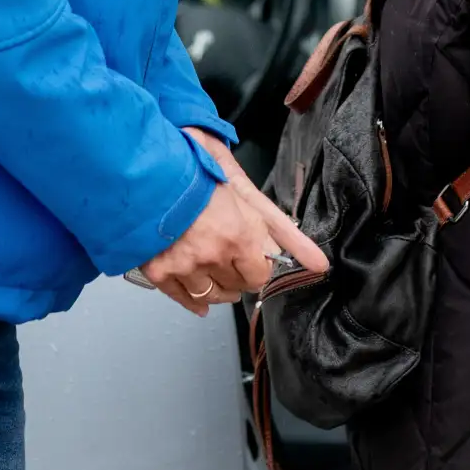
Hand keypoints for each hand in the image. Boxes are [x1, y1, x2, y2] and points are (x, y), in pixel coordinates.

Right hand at [135, 131, 328, 316]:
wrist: (150, 168)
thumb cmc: (197, 172)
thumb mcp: (248, 194)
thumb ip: (284, 232)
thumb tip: (319, 263)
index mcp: (239, 237)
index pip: (260, 277)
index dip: (258, 266)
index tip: (253, 259)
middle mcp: (213, 257)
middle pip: (237, 288)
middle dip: (238, 275)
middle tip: (231, 260)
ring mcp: (184, 266)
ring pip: (211, 297)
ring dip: (217, 289)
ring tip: (215, 273)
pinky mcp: (159, 271)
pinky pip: (182, 298)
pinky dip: (192, 301)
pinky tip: (199, 300)